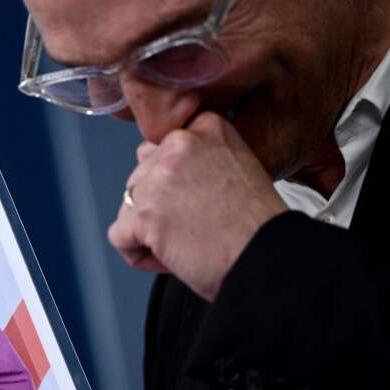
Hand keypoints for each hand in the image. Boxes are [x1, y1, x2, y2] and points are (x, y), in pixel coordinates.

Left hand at [108, 112, 286, 300]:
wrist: (270, 261)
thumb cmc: (260, 228)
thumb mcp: (237, 169)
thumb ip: (199, 160)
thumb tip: (166, 174)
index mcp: (207, 128)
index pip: (162, 148)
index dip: (176, 184)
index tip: (203, 201)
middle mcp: (179, 143)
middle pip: (141, 176)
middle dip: (159, 206)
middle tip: (198, 225)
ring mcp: (157, 178)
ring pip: (128, 206)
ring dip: (150, 231)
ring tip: (190, 243)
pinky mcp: (143, 213)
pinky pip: (120, 237)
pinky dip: (141, 256)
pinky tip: (174, 258)